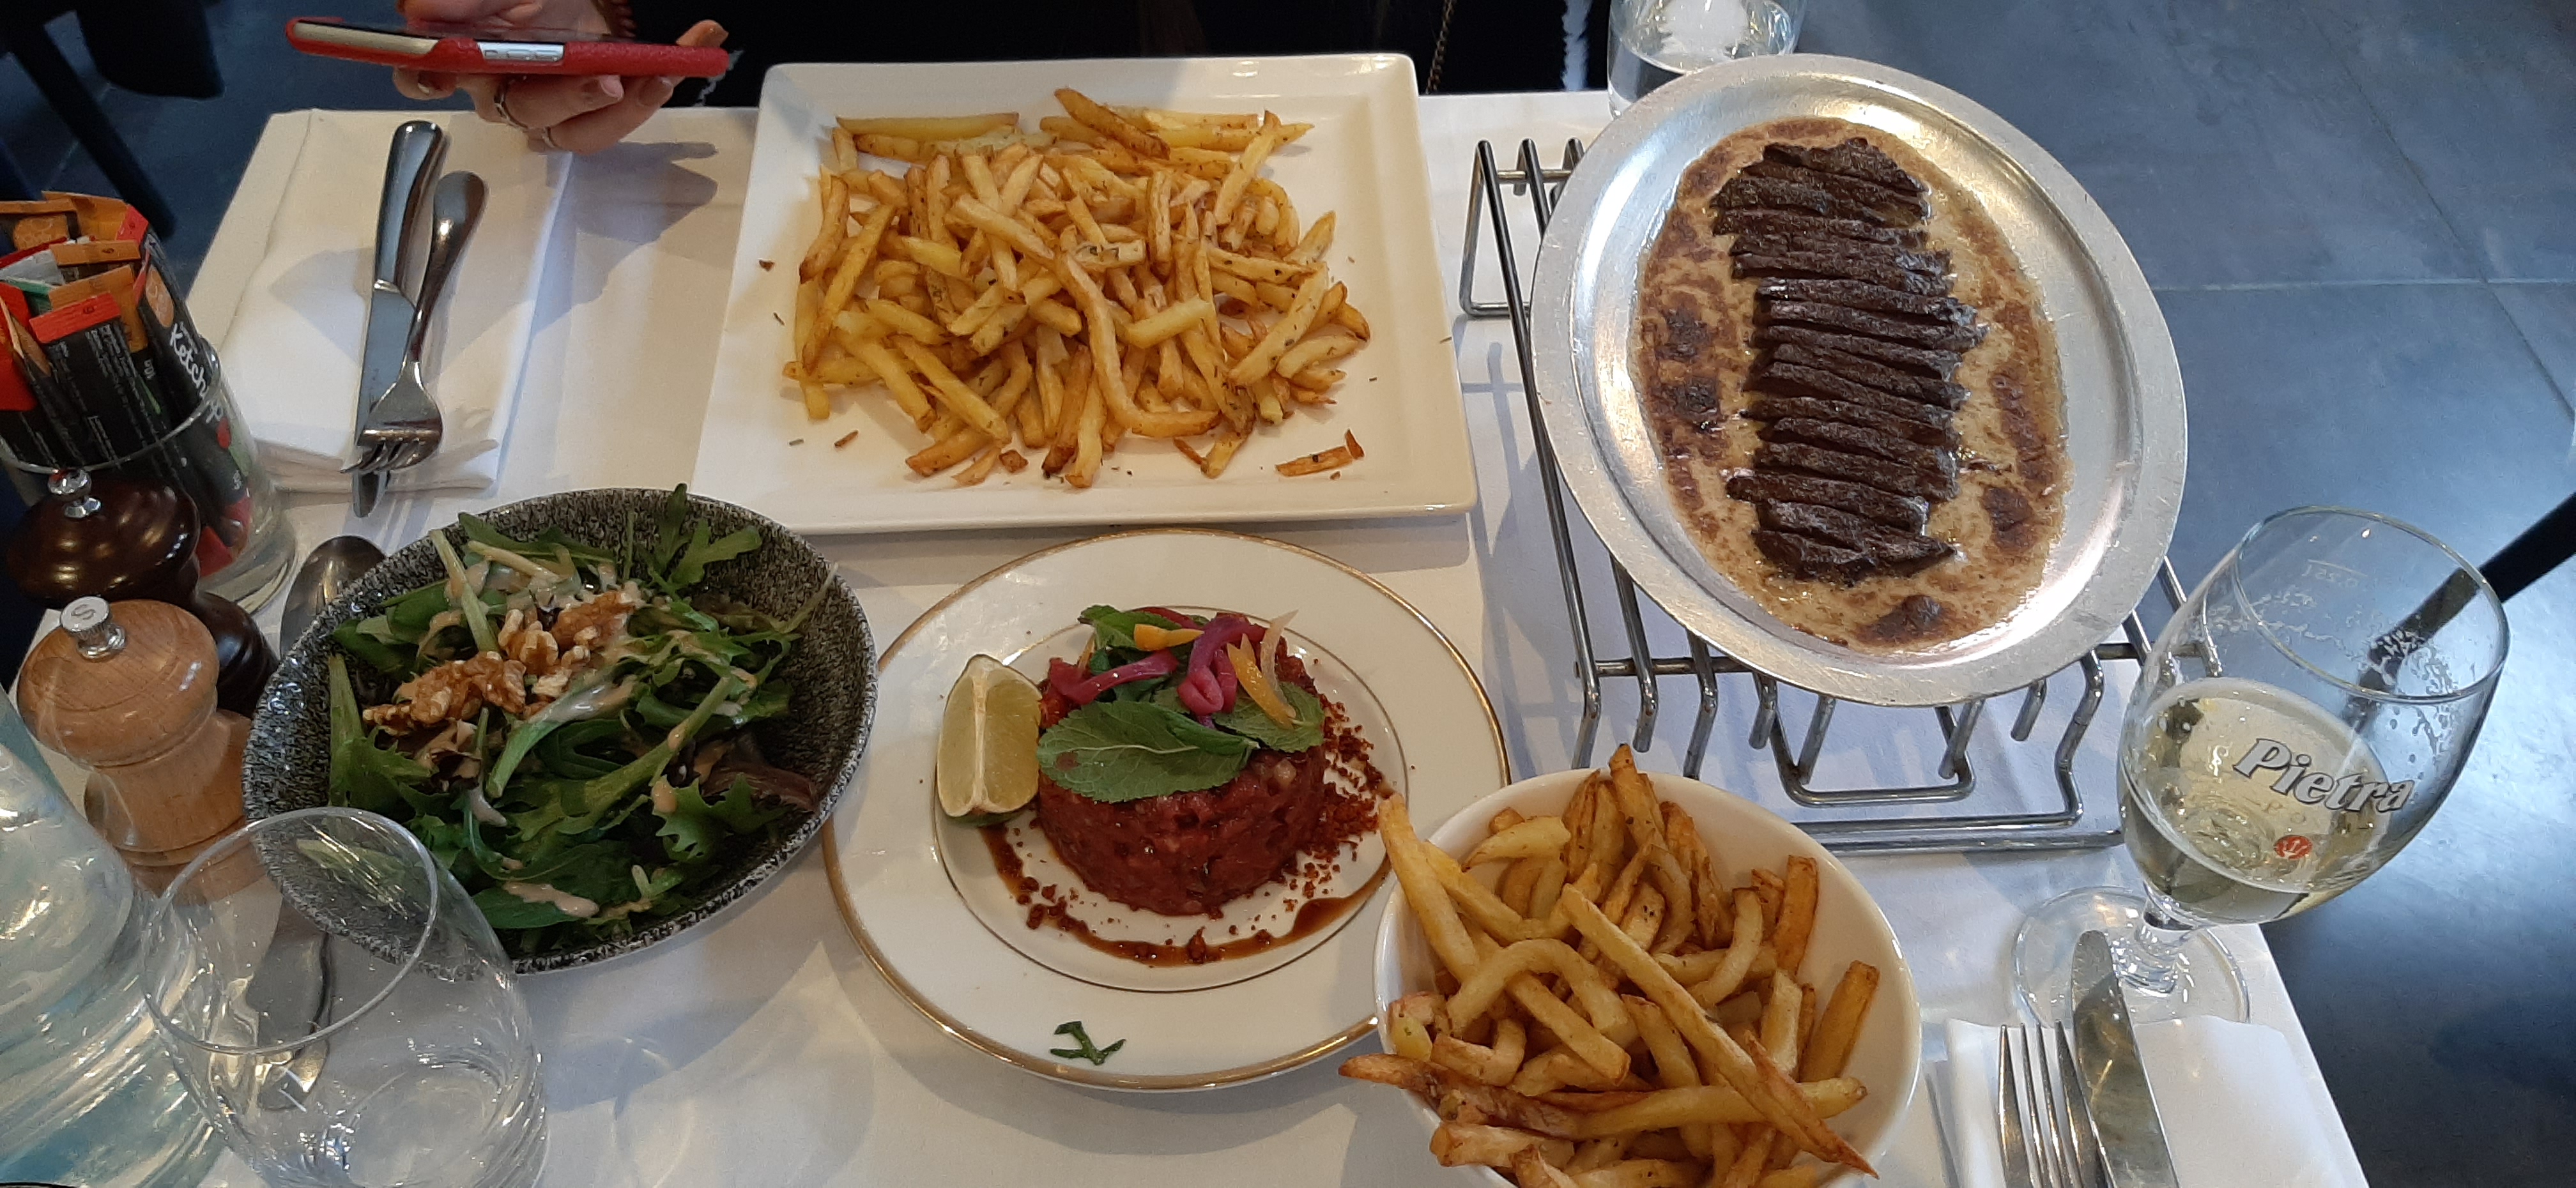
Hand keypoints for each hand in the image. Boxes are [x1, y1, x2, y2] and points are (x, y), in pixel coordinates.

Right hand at [389, 1, 727, 153]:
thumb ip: (470, 0)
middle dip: (567, 98)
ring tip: (657, 77)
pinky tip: (686, 54)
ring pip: (577, 134)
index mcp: (474, 55)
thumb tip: (416, 9)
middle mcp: (510, 87)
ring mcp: (557, 101)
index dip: (426, 84)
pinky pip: (621, 118)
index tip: (438, 79)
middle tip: (605, 80)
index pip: (428, 77)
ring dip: (620, 112)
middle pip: (524, 111)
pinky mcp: (601, 108)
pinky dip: (655, 91)